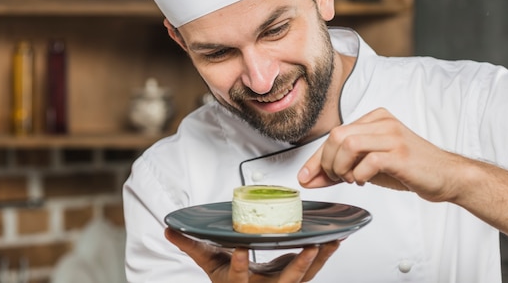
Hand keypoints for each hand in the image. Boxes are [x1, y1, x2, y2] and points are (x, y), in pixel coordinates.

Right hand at [165, 228, 339, 281]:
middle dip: (296, 267)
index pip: (238, 276)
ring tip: (331, 241)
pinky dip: (326, 254)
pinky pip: (314, 269)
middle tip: (308, 249)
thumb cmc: (229, 277)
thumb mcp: (210, 264)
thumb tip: (170, 230)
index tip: (242, 249)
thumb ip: (192, 246)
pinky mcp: (296, 279)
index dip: (240, 264)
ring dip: (319, 259)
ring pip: (304, 276)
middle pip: (283, 281)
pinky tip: (337, 239)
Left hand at [298, 107, 464, 202]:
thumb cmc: (408, 168)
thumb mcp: (370, 165)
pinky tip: (364, 180)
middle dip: (326, 162)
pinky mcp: (400, 153)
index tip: (306, 176)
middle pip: (337, 135)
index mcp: (374, 119)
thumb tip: (310, 178)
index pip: (335, 134)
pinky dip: (359, 175)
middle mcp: (382, 122)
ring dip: (341, 168)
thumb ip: (341, 168)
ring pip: (348, 144)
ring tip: (350, 179)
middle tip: (334, 178)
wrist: (446, 176)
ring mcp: (392, 136)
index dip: (316, 157)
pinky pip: (368, 161)